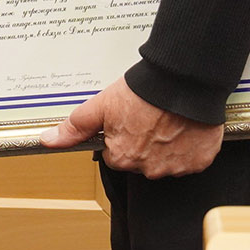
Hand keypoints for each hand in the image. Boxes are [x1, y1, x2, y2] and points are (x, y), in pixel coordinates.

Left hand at [37, 75, 222, 176]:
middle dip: (142, 142)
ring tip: (166, 120)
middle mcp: (149, 168)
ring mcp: (176, 166)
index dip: (120, 136)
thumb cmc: (144, 91)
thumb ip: (76, 127)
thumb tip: (49, 141)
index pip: (115, 155)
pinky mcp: (199, 161)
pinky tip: (183, 127)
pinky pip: (190, 159)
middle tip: (148, 118)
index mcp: (123, 157)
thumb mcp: (102, 105)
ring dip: (165, 145)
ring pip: (165, 161)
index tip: (128, 122)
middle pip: (139, 160)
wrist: (184, 81)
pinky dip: (187, 146)